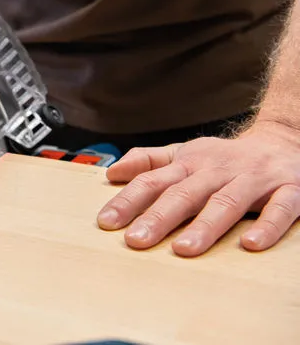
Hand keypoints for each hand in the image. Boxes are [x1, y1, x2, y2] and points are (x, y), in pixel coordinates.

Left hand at [96, 121, 299, 255]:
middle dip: (158, 217)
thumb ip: (148, 161)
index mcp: (189, 163)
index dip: (128, 201)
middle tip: (136, 241)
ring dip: (205, 225)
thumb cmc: (225, 157)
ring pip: (226, 202)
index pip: (152, 181)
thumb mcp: (185, 153)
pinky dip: (267, 226)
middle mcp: (217, 170)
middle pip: (184, 194)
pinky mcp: (289, 189)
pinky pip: (280, 209)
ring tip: (184, 248)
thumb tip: (112, 172)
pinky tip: (250, 245)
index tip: (107, 222)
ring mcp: (253, 179)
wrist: (284, 140)